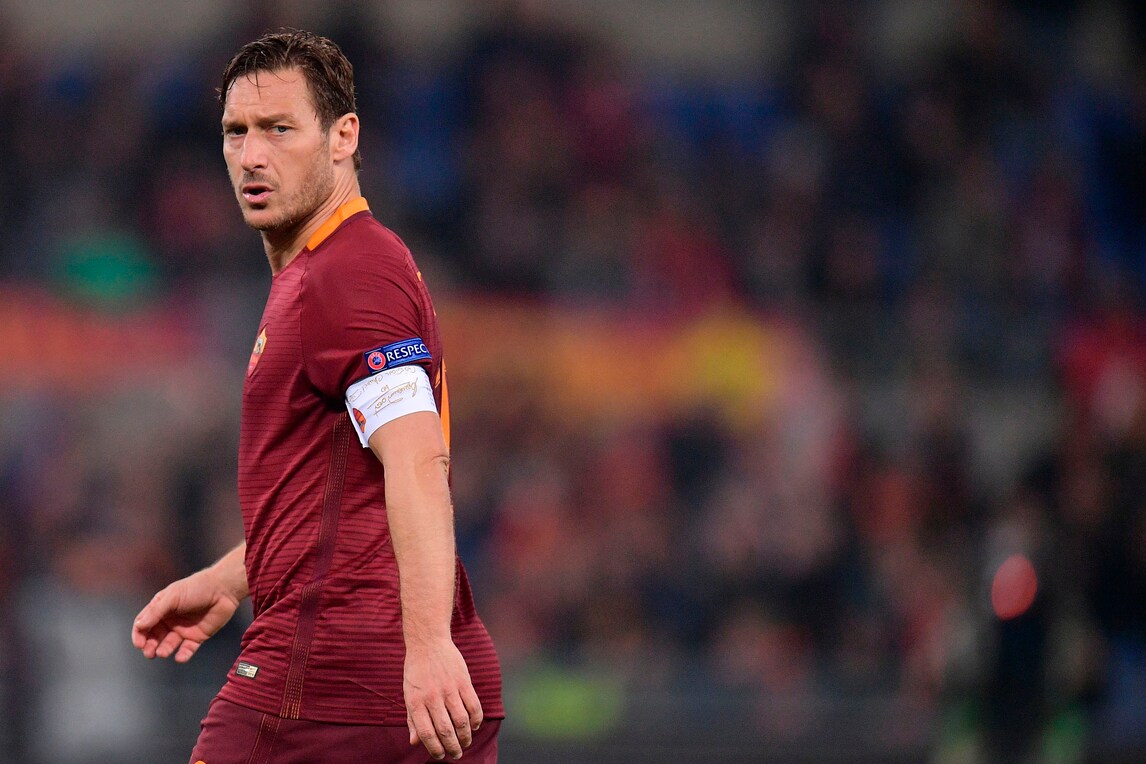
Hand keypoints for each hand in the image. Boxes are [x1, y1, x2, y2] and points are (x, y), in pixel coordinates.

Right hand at [131, 568, 241, 662]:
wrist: (224, 589)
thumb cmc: (196, 588)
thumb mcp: (173, 596)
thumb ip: (156, 611)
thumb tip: (138, 626)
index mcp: (162, 608)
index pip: (144, 624)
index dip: (139, 634)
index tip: (139, 644)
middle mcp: (170, 620)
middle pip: (154, 637)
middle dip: (150, 646)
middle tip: (149, 653)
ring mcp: (183, 629)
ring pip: (169, 645)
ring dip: (164, 650)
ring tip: (162, 653)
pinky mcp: (197, 636)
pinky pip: (187, 649)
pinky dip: (183, 655)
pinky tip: (180, 657)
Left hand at [405, 639, 483, 759]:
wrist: (428, 642)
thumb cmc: (416, 671)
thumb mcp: (409, 694)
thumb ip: (412, 719)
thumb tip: (415, 742)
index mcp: (416, 702)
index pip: (427, 733)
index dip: (435, 749)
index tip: (440, 756)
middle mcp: (432, 697)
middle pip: (445, 730)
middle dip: (452, 747)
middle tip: (456, 754)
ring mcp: (449, 688)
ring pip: (461, 720)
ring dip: (465, 736)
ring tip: (466, 743)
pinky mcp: (463, 681)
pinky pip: (473, 705)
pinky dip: (476, 719)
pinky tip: (474, 725)